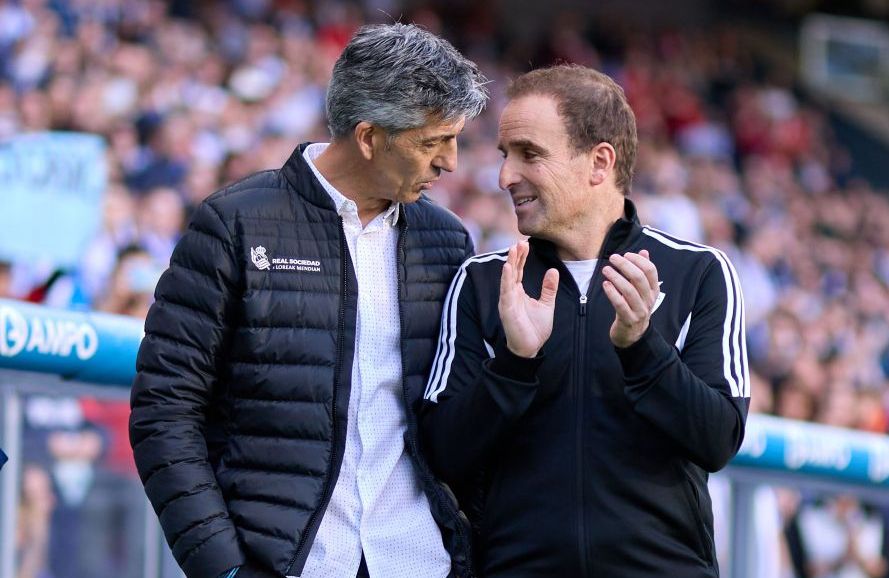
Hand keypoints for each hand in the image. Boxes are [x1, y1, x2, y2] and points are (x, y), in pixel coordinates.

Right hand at [498, 241, 558, 357]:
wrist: (530, 348)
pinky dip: (506, 278)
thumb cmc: (535, 328)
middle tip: (519, 241)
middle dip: (515, 256)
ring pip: (507, 278)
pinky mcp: (506, 308)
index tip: (525, 244)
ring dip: (510, 263)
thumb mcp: (546, 304)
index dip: (522, 257)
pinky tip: (507, 267)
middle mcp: (511, 294)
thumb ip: (548, 288)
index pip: (519, 271)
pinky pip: (505, 291)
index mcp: (519, 292)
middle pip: (512, 271)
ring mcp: (507, 300)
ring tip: (513, 249)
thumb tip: (553, 270)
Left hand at [602, 250, 658, 347]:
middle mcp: (648, 299)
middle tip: (613, 258)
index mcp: (653, 290)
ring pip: (629, 290)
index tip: (625, 255)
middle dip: (625, 265)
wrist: (633, 335)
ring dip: (616, 277)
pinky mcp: (628, 319)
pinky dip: (612, 293)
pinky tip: (605, 284)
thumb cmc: (635, 307)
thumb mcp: (642, 290)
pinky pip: (620, 304)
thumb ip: (642, 271)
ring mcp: (640, 310)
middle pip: (639, 278)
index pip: (650, 270)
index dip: (638, 260)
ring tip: (606, 269)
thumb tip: (644, 251)